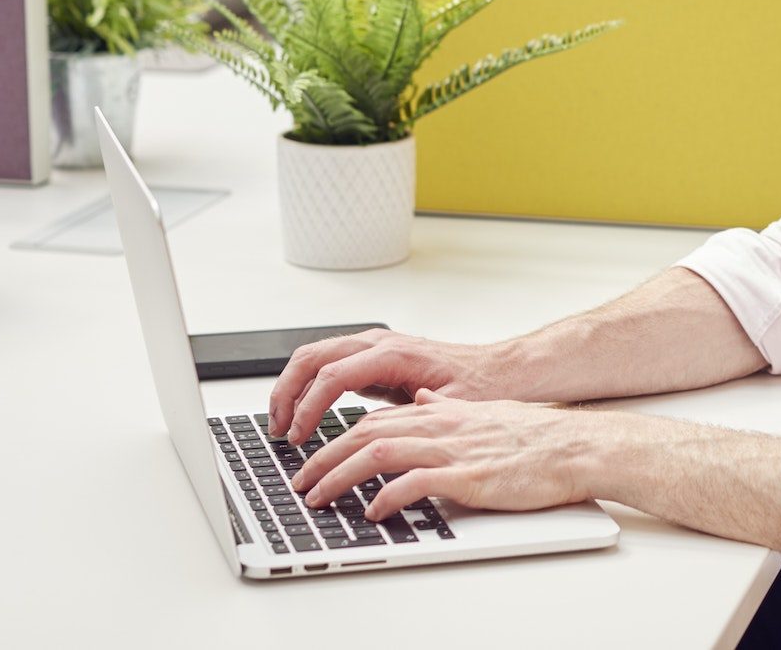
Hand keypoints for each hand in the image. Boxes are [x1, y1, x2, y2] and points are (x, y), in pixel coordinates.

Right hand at [267, 329, 510, 442]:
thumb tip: (371, 436)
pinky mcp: (375, 357)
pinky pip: (329, 364)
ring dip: (292, 387)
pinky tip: (305, 413)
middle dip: (287, 393)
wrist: (502, 371)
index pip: (332, 376)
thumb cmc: (482, 387)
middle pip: (312, 358)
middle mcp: (379, 343)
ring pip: (315, 356)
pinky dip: (308, 385)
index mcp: (393, 354)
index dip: (308, 408)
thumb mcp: (448, 406)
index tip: (298, 437)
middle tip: (278, 430)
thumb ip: (409, 415)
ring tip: (282, 424)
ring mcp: (374, 346)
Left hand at [289, 388, 596, 520]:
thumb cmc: (535, 438)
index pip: (374, 418)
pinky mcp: (466, 474)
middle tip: (300, 482)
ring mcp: (452, 448)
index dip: (336, 438)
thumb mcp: (482, 413)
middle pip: (364, 431)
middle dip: (323, 457)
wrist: (575, 447)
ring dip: (339, 476)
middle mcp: (440, 425)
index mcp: (441, 412)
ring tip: (319, 498)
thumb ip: (447, 407)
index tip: (314, 458)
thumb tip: (422, 398)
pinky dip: (386, 497)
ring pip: (378, 451)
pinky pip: (414, 483)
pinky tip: (372, 512)